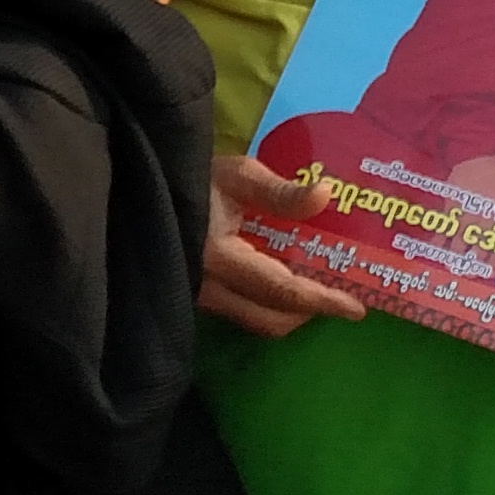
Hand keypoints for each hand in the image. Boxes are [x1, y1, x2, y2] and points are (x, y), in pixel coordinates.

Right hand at [202, 153, 365, 337]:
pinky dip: (265, 304)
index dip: (322, 300)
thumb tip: (325, 195)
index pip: (282, 290)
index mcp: (221, 257)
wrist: (138, 193)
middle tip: (336, 295)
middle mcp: (208, 287)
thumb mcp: (234, 175)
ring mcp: (197, 295)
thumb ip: (279, 191)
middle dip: (307, 312)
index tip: (357, 307)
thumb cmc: (186, 179)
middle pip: (270, 319)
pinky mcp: (192, 294)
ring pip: (254, 320)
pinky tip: (275, 281)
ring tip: (310, 288)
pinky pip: (238, 311)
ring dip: (287, 311)